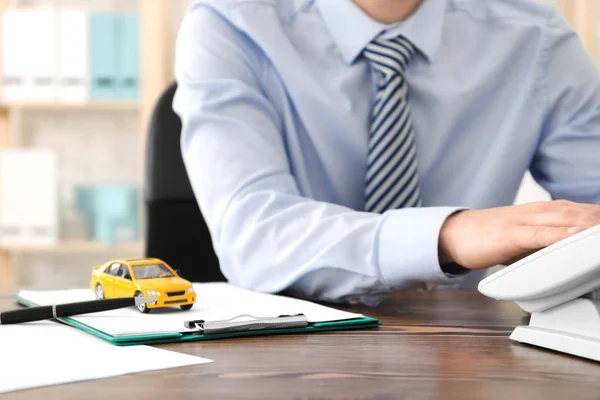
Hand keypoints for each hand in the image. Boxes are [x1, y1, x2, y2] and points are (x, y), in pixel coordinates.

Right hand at [438, 200, 599, 269]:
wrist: (453, 234)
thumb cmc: (487, 237)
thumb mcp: (524, 239)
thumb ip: (546, 241)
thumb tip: (568, 252)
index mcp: (540, 212)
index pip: (579, 209)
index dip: (598, 215)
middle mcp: (535, 212)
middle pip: (578, 211)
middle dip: (599, 217)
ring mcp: (522, 221)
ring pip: (563, 218)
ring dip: (589, 222)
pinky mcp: (509, 235)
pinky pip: (538, 234)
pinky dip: (559, 233)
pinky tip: (576, 234)